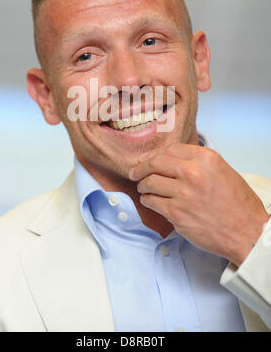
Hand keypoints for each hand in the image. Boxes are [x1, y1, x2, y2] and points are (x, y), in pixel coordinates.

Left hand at [129, 144, 269, 265]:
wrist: (247, 232)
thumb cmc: (238, 204)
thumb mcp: (222, 171)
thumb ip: (198, 163)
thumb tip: (172, 161)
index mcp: (205, 158)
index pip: (170, 150)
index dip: (158, 155)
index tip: (152, 160)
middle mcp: (192, 172)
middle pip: (155, 163)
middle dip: (142, 168)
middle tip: (135, 172)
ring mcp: (182, 194)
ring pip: (150, 183)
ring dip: (143, 185)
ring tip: (143, 187)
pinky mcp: (176, 213)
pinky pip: (152, 202)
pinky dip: (147, 200)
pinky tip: (149, 200)